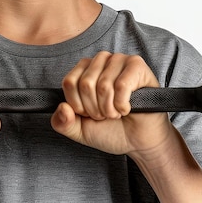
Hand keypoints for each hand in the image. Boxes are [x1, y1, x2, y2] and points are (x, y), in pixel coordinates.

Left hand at [51, 51, 173, 157]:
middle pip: (86, 83)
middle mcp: (100, 60)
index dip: (79, 106)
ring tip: (117, 112)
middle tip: (107, 114)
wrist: (139, 142)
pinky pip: (122, 85)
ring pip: (104, 85)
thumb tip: (62, 108)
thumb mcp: (79, 130)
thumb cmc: (111, 130)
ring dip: (110, 109)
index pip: (69, 82)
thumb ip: (62, 122)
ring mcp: (119, 60)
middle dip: (96, 109)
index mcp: (83, 70)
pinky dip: (123, 104)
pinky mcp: (137, 65)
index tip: (91, 114)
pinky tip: (128, 108)